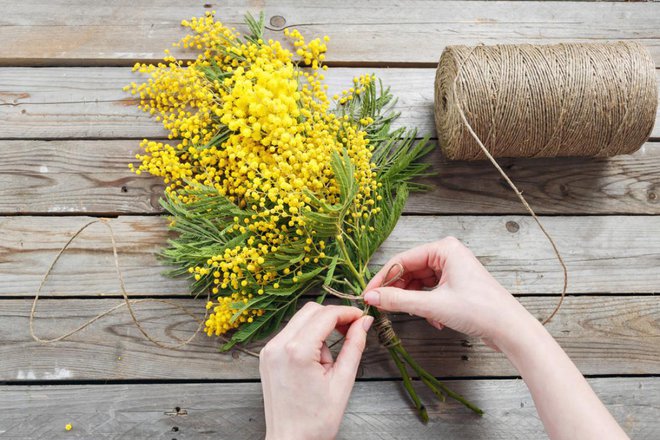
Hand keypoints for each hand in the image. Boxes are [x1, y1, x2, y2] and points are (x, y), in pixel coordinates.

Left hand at [259, 302, 373, 439]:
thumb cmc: (316, 420)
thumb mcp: (342, 382)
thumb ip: (355, 346)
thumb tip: (364, 322)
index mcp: (297, 351)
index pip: (326, 315)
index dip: (347, 312)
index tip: (361, 318)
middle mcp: (278, 345)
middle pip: (311, 310)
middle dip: (333, 316)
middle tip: (351, 330)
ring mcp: (269, 350)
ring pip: (300, 319)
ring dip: (319, 328)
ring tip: (329, 359)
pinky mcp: (267, 356)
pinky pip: (290, 333)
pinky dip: (306, 337)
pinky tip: (315, 360)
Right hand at [363, 237, 536, 350]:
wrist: (510, 329)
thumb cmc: (479, 310)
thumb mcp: (432, 305)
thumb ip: (398, 300)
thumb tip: (372, 297)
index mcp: (443, 248)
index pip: (402, 259)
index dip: (382, 278)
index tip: (367, 295)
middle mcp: (447, 253)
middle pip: (409, 270)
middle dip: (398, 290)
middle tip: (383, 307)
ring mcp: (452, 268)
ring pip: (419, 282)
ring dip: (414, 300)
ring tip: (415, 315)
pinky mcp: (456, 284)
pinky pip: (430, 290)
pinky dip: (426, 305)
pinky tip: (433, 320)